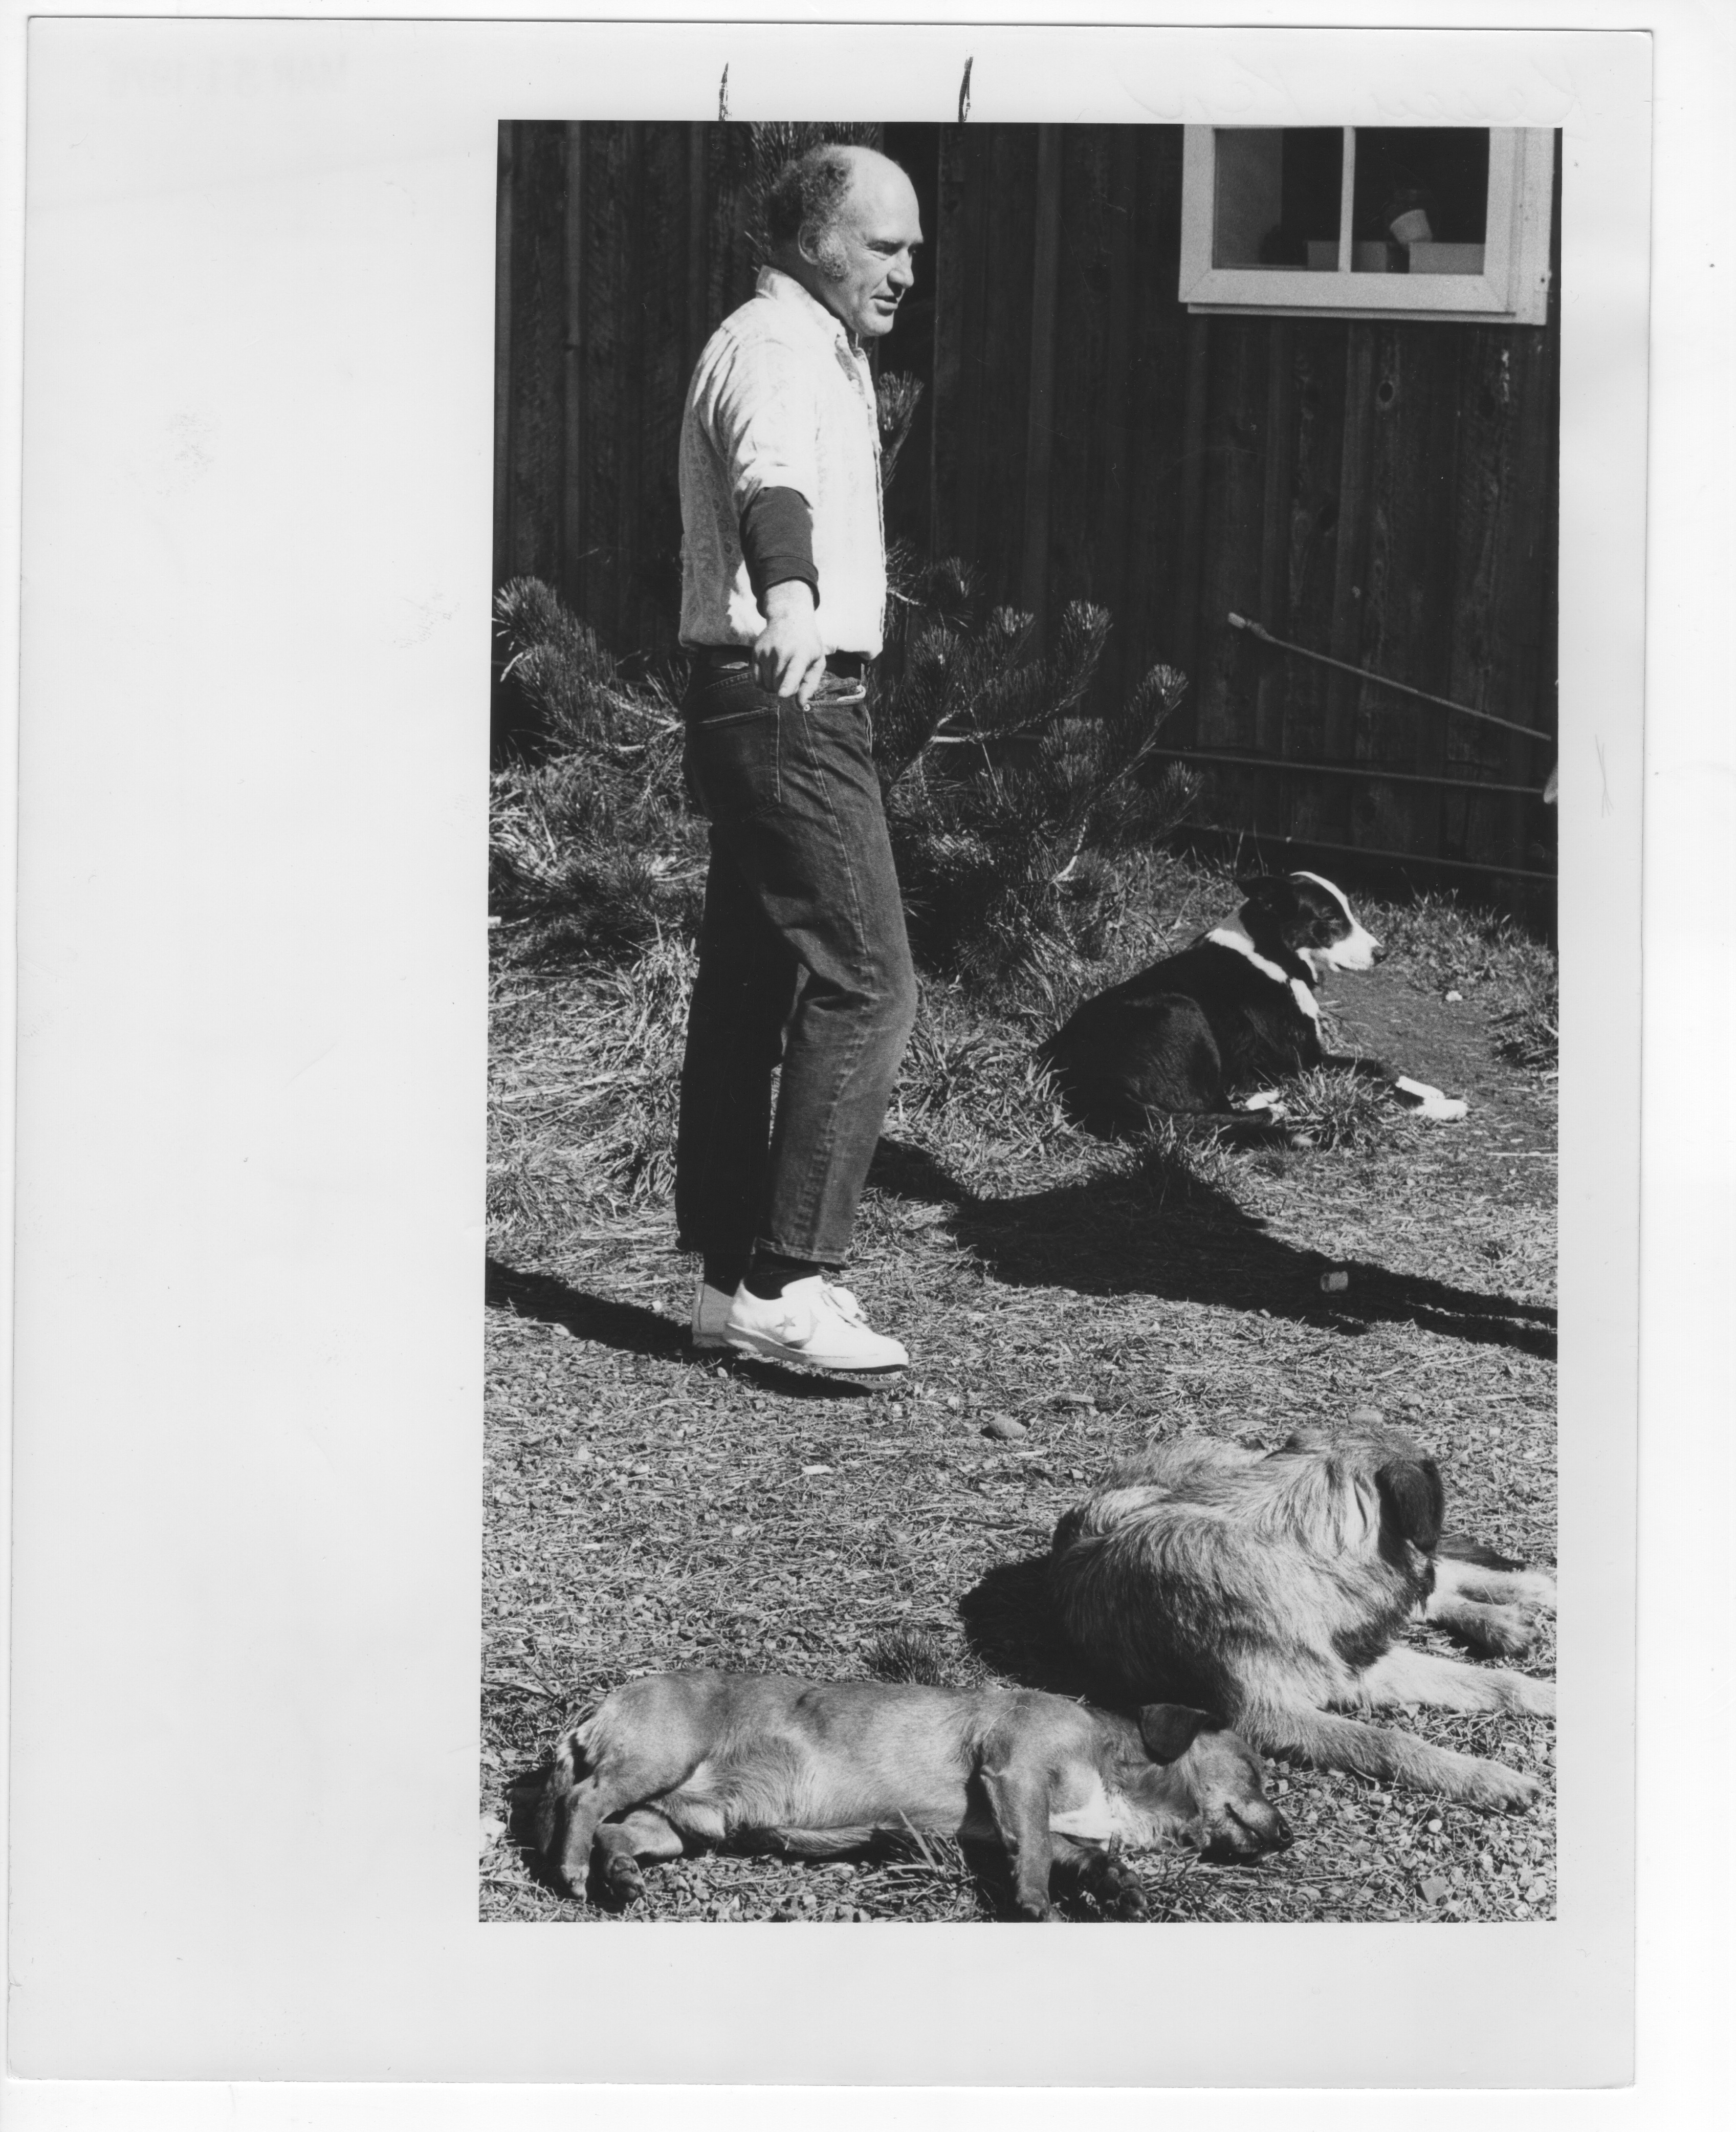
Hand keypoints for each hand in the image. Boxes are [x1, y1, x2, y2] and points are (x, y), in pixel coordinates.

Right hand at [753, 580, 826, 703]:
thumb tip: (800, 705)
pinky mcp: (755, 652)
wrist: (789, 617)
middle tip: (794, 676)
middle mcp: (781, 652)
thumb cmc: (807, 644)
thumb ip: (810, 684)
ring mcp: (766, 651)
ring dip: (775, 686)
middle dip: (786, 688)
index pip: (793, 672)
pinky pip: (756, 680)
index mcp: (801, 654)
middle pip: (778, 685)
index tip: (782, 694)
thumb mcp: (817, 661)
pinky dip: (764, 683)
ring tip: (784, 672)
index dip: (787, 685)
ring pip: (767, 685)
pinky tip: (772, 674)